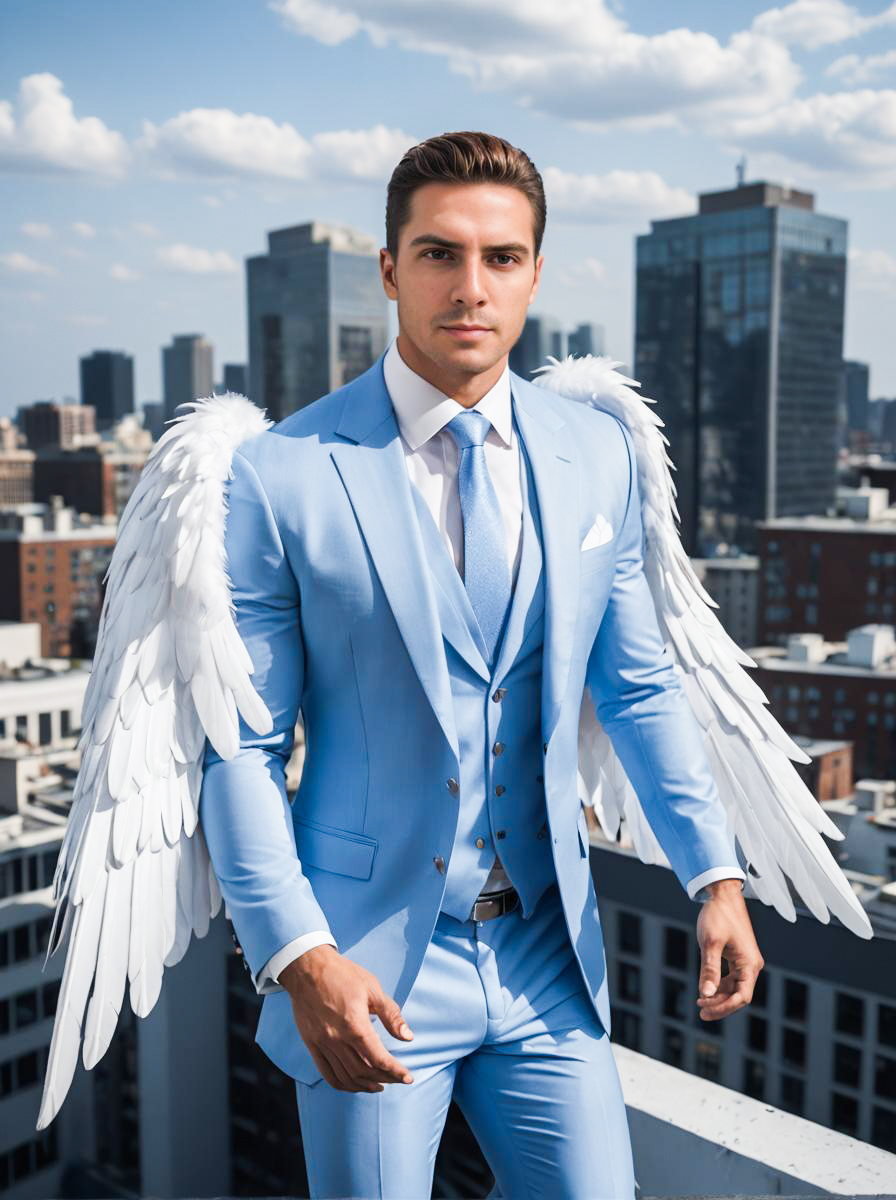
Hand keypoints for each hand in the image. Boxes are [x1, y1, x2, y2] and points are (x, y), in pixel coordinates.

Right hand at [279, 944, 414, 1091]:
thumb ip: (391, 1015)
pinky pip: (327, 1074)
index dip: (396, 1071)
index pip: (378, 1058)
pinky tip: (356, 1083)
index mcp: (354, 1024)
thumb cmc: (342, 974)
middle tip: (398, 1078)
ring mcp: (322, 1044)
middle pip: (364, 1071)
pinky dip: (344, 1084)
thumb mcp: (373, 988)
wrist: (307, 967)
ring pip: (346, 1077)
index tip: (408, 1077)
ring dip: (366, 1085)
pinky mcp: (312, 1045)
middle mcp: (337, 1038)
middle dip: (385, 1078)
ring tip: (381, 1084)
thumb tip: (408, 1037)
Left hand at [695, 879, 763, 1020]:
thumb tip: (705, 995)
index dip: (724, 1007)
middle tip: (700, 1011)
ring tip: (700, 1003)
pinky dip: (719, 985)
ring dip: (719, 996)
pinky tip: (706, 989)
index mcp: (749, 964)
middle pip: (739, 995)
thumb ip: (709, 970)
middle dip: (720, 1005)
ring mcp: (745, 961)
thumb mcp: (710, 943)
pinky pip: (731, 977)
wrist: (722, 894)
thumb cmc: (717, 916)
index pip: (741, 997)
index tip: (705, 1009)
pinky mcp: (738, 956)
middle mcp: (751, 965)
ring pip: (734, 987)